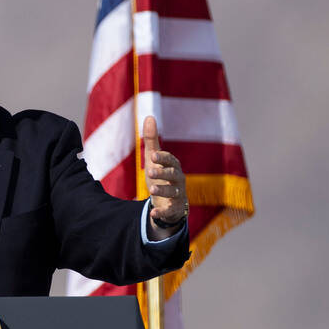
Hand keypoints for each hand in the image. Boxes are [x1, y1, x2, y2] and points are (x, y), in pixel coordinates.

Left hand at [143, 115, 186, 237]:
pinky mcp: (175, 209)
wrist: (170, 201)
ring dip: (162, 190)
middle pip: (173, 175)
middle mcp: (179, 180)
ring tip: (151, 189)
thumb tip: (149, 116)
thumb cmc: (162, 176)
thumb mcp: (155, 159)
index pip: (170, 160)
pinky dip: (162, 212)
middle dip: (162, 173)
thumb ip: (152, 140)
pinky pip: (170, 210)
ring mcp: (178, 194)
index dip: (163, 158)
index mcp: (174, 166)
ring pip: (173, 192)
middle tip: (149, 171)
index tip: (153, 155)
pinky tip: (153, 213)